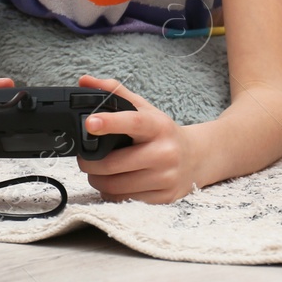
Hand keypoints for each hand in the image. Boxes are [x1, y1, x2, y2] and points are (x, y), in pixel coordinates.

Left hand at [75, 75, 199, 203]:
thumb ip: (114, 93)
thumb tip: (84, 80)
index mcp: (159, 126)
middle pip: (113, 164)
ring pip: (114, 186)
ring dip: (97, 180)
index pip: (134, 122)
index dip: (110, 122)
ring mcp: (165, 177)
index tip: (90, 122)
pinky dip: (111, 193)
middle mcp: (165, 152)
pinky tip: (115, 183)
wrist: (196, 158)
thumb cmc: (163, 133)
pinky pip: (123, 200)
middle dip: (90, 163)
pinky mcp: (163, 198)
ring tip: (98, 172)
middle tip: (85, 158)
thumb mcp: (144, 110)